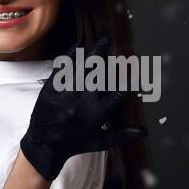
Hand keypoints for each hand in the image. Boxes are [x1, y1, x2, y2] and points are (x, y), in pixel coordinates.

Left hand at [19, 35, 146, 180]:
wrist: (43, 147)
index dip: (129, 83)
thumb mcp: (100, 142)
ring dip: (94, 53)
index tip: (136, 76)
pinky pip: (61, 69)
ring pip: (81, 68)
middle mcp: (80, 102)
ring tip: (105, 41)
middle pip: (100, 75)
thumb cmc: (73, 144)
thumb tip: (144, 132)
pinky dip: (70, 56)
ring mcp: (64, 94)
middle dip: (111, 61)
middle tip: (119, 50)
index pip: (118, 93)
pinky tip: (79, 46)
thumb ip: (122, 135)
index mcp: (95, 114)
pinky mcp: (50, 90)